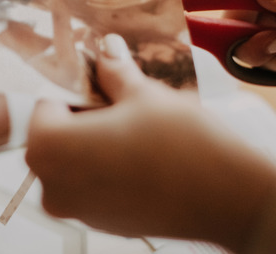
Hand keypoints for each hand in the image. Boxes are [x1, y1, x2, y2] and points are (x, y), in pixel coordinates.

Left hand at [25, 34, 275, 251]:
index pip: (47, 101)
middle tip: (120, 94)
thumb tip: (105, 52)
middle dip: (86, 111)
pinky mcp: (102, 222)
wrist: (228, 199)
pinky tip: (141, 150)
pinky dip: (108, 164)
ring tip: (135, 122)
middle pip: (57, 132)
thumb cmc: (186, 151)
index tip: (95, 73)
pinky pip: (93, 182)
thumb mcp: (143, 94)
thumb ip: (113, 71)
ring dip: (97, 137)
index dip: (75, 83)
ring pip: (76, 158)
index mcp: (49, 147)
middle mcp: (53, 185)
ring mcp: (77, 209)